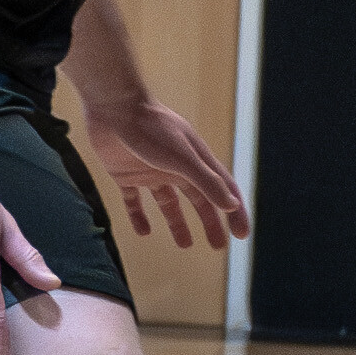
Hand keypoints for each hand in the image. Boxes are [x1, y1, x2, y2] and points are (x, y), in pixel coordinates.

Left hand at [83, 96, 250, 252]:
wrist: (113, 108)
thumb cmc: (151, 129)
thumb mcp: (183, 158)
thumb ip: (206, 182)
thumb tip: (232, 205)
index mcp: (196, 161)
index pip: (223, 190)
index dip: (235, 212)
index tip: (241, 234)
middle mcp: (176, 167)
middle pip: (199, 199)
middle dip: (210, 222)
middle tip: (218, 246)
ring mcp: (151, 171)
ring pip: (169, 203)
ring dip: (178, 224)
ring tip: (185, 245)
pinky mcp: (125, 174)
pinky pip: (134, 201)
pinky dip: (139, 217)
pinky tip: (144, 233)